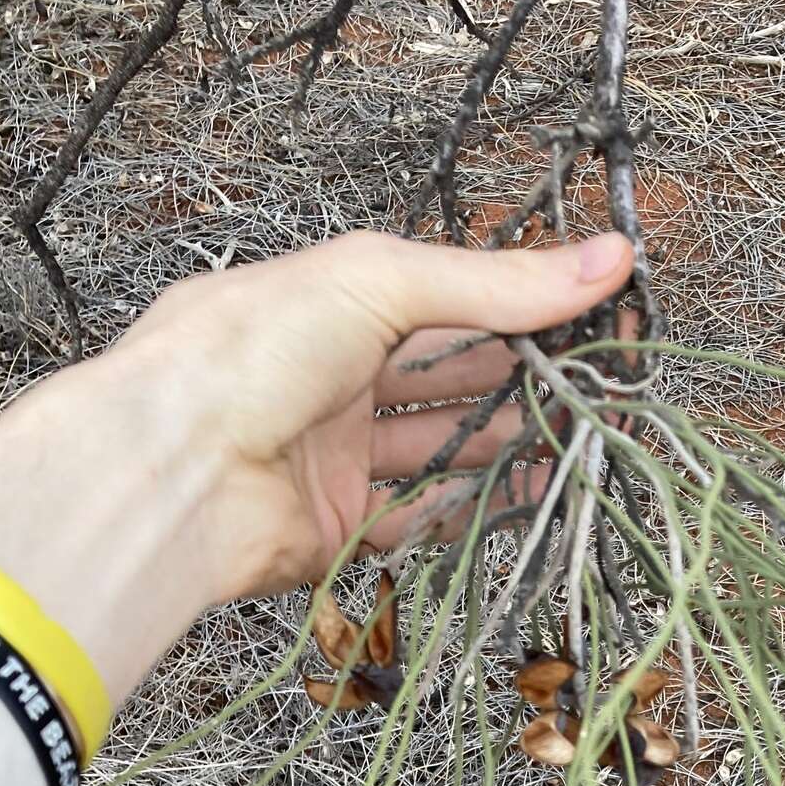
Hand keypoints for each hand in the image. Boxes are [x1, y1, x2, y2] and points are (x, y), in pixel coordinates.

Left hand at [0, 230, 633, 706]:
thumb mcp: (381, 282)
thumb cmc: (248, 351)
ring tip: (577, 442)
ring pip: (439, 450)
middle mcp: (336, 379)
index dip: (520, 308)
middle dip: (523, 380)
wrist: (174, 470)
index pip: (448, 302)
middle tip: (598, 386)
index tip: (594, 315)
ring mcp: (336, 458)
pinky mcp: (337, 528)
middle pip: (449, 380)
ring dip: (507, 447)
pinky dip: (468, 509)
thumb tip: (610, 257)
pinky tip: (523, 496)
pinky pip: (415, 519)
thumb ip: (496, 281)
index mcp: (337, 305)